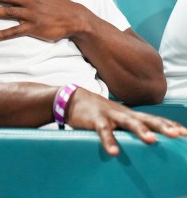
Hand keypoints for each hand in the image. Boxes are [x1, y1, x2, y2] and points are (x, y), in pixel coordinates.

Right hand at [67, 87, 186, 155]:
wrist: (74, 98)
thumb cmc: (98, 111)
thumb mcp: (117, 117)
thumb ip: (130, 125)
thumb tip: (146, 137)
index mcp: (130, 114)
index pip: (153, 119)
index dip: (168, 125)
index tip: (184, 133)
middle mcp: (123, 113)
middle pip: (146, 119)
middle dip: (162, 127)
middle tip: (176, 134)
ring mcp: (110, 115)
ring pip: (127, 122)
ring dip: (140, 130)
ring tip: (152, 140)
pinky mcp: (96, 119)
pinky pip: (103, 131)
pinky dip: (109, 141)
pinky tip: (114, 152)